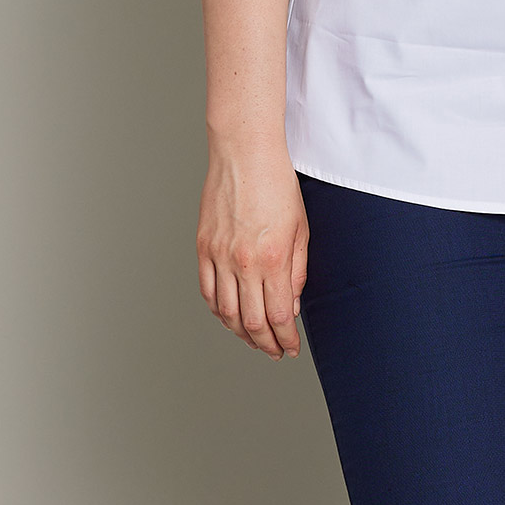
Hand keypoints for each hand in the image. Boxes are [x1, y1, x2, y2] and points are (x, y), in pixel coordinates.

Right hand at [197, 145, 308, 358]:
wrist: (245, 154)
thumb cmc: (277, 185)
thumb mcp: (301, 230)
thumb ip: (297, 271)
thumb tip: (291, 304)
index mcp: (273, 259)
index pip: (280, 316)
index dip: (286, 339)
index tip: (291, 347)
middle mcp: (243, 262)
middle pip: (252, 322)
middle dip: (265, 344)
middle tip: (275, 351)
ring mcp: (219, 256)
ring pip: (225, 312)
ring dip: (241, 333)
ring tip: (253, 339)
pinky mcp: (203, 247)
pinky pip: (207, 291)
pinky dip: (218, 310)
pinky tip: (229, 316)